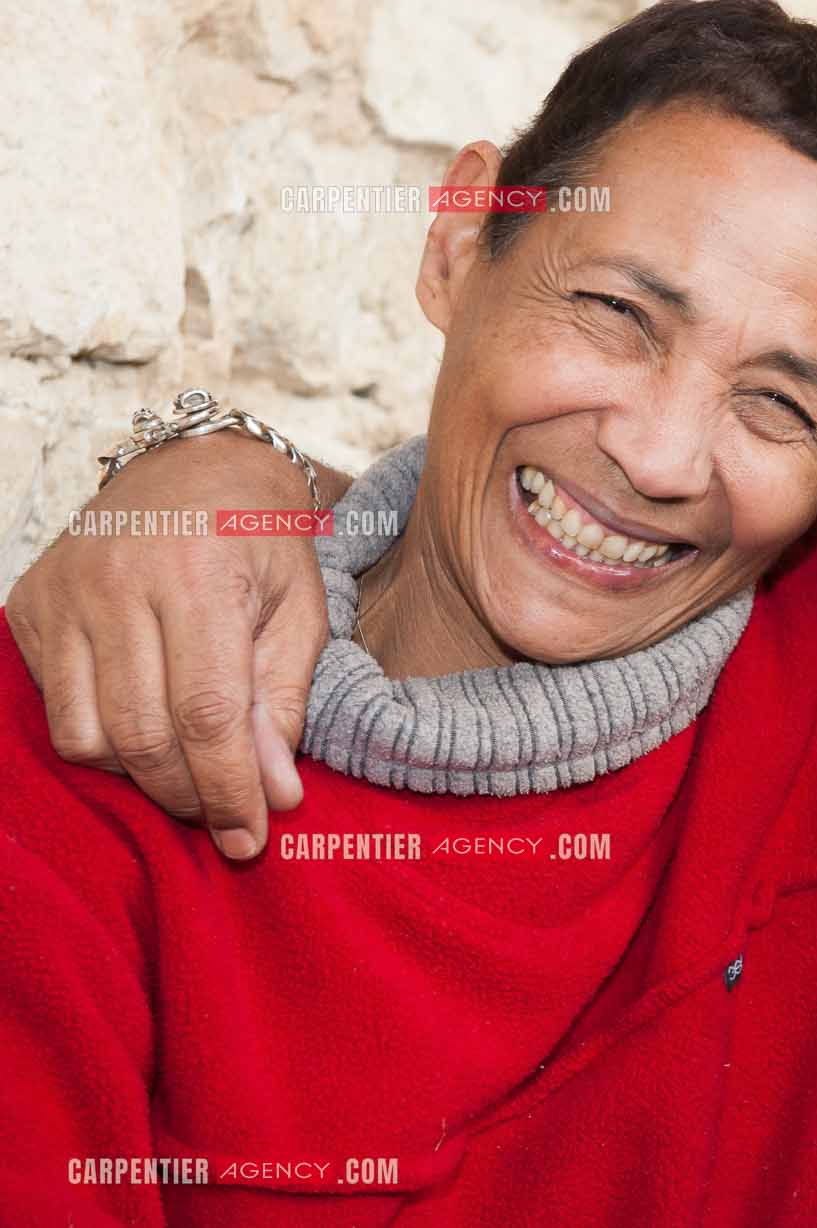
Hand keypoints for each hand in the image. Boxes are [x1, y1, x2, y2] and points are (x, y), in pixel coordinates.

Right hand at [4, 436, 329, 856]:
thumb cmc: (262, 543)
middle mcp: (119, 583)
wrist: (195, 466)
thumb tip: (275, 793)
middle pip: (144, 734)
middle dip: (190, 794)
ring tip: (191, 774)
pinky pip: (57, 710)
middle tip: (227, 818)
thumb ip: (283, 702)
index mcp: (200, 577)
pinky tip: (145, 733)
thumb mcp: (301, 611)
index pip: (207, 714)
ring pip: (89, 735)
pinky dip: (102, 743)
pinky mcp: (30, 607)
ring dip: (142, 777)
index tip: (252, 836)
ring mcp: (65, 595)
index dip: (229, 788)